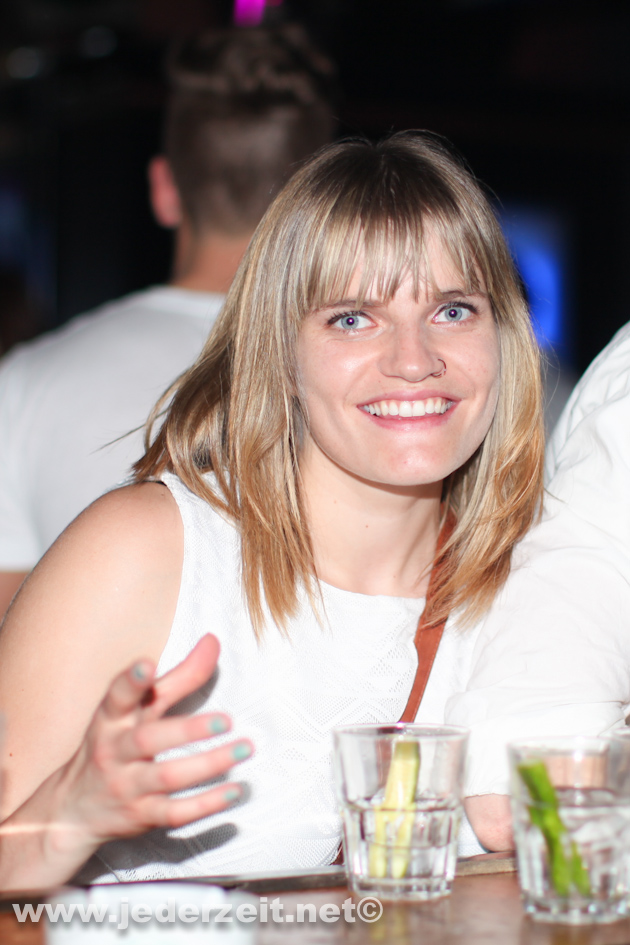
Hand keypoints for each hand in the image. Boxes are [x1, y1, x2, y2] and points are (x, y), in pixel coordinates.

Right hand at [0, 634, 251, 889]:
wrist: (72, 810)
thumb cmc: (115, 744)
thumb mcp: (136, 710)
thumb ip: (177, 678)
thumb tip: (214, 641)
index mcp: (111, 719)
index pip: (118, 696)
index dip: (131, 681)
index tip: (146, 665)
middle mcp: (115, 751)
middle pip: (148, 740)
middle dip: (188, 731)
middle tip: (226, 720)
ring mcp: (127, 786)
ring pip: (168, 776)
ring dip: (209, 764)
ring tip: (245, 748)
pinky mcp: (141, 815)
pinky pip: (176, 812)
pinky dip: (207, 804)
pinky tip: (236, 790)